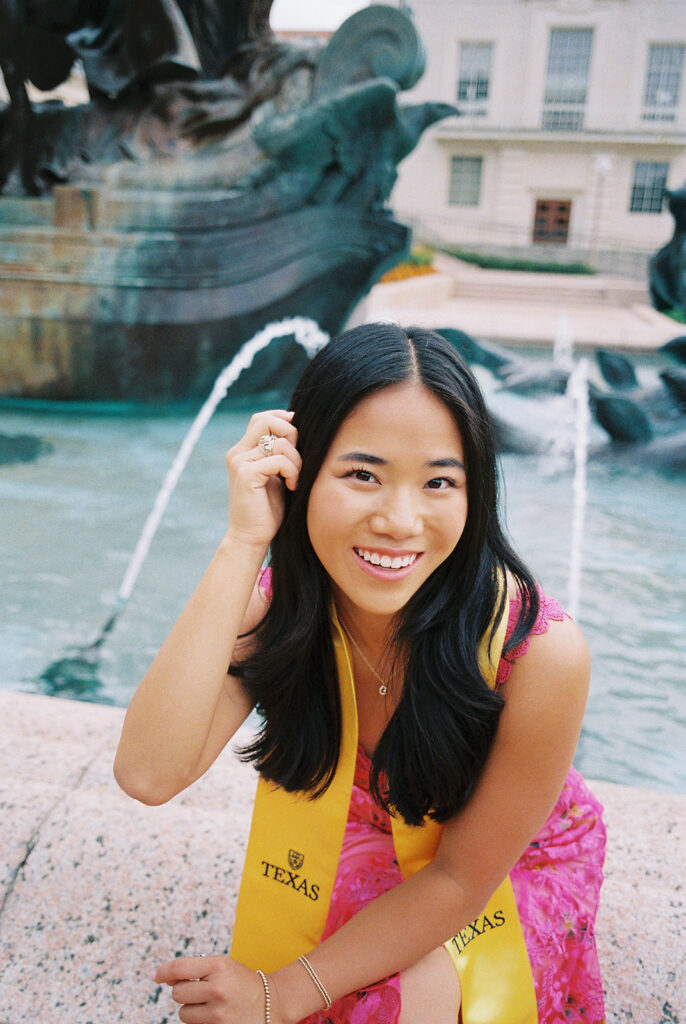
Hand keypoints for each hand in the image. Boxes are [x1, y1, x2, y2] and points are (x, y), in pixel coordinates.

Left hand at [154, 955, 267, 1023]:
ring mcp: (219, 1013)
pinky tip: (215, 1015)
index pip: (179, 968)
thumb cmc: (240, 982)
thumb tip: (160, 976)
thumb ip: (193, 968)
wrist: (270, 1004)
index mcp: (219, 966)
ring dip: (192, 1009)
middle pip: (177, 993)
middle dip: (184, 992)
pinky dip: (199, 1022)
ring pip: (183, 1014)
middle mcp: (218, 989)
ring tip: (211, 1004)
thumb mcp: (222, 966)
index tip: (156, 976)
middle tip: (201, 990)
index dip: (163, 971)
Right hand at [225, 409, 300, 548]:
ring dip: (296, 461)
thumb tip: (300, 431)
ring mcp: (239, 462)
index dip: (283, 421)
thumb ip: (282, 454)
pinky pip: (279, 460)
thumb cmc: (269, 509)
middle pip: (267, 421)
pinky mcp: (246, 474)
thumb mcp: (277, 475)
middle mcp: (238, 453)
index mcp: (243, 451)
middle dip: (291, 434)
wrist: (252, 537)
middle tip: (298, 459)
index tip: (299, 441)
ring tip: (296, 479)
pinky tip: (292, 486)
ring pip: (279, 443)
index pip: (262, 418)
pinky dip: (292, 471)